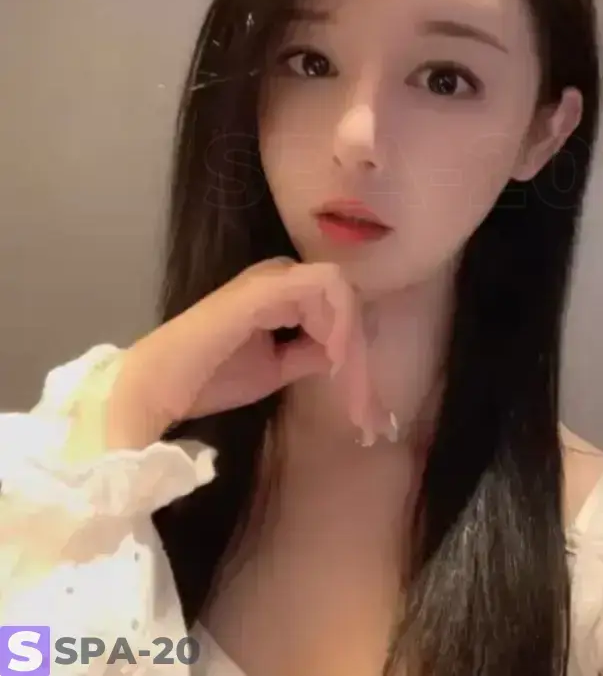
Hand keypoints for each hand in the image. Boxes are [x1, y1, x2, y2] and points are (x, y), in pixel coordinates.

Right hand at [102, 258, 384, 448]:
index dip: (357, 348)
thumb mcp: (278, 365)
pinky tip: (334, 359)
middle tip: (365, 406)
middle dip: (361, 352)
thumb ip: (312, 351)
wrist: (158, 387)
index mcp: (282, 291)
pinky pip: (324, 289)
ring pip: (342, 295)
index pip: (339, 306)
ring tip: (349, 390)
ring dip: (353, 344)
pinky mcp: (266, 288)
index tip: (361, 399)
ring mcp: (274, 278)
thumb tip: (346, 351)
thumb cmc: (210, 377)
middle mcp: (281, 275)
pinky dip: (339, 324)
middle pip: (347, 300)